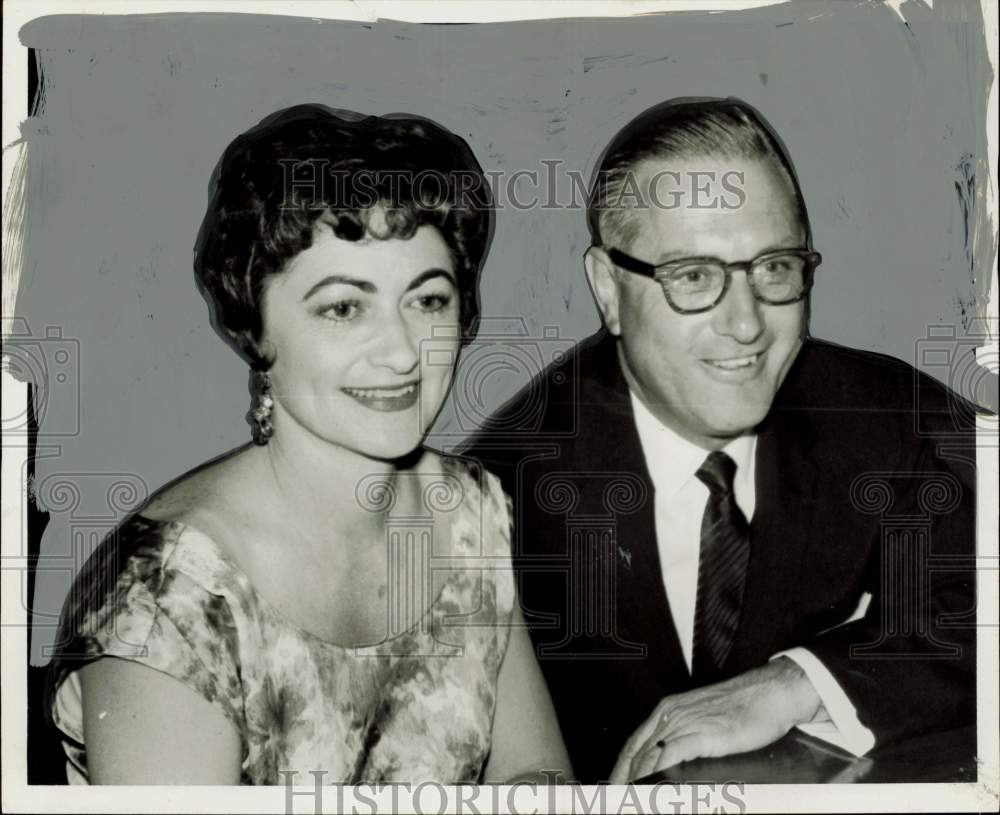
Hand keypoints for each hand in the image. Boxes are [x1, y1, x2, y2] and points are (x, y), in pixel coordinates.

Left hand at [609, 657, 822, 782]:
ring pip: (648, 757)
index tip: (615, 784)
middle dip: (624, 778)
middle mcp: (671, 715)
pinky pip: (670, 757)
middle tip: (616, 797)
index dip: (621, 766)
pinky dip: (657, 775)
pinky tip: (653, 788)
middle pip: (636, 752)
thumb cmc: (744, 706)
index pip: (634, 743)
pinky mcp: (701, 735)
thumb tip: (671, 761)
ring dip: (637, 780)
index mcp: (669, 709)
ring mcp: (684, 724)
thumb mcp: (705, 718)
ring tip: (631, 798)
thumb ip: (686, 736)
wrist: (769, 693)